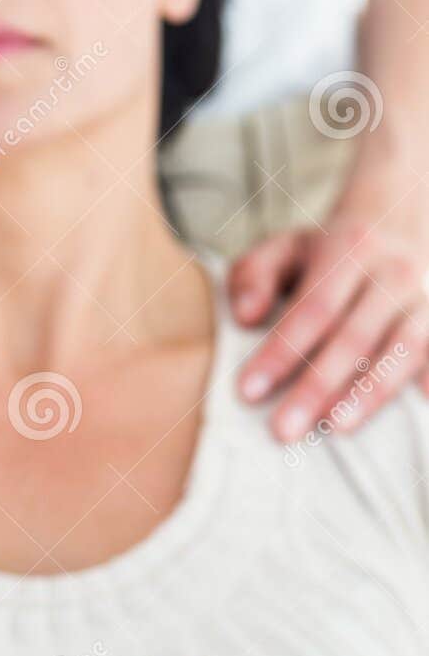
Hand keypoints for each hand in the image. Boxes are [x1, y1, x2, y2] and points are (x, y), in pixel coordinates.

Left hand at [228, 214, 428, 441]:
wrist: (399, 224)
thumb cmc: (328, 251)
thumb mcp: (284, 247)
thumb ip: (253, 276)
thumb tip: (245, 317)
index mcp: (347, 249)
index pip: (313, 308)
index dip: (282, 352)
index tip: (248, 391)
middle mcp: (391, 273)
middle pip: (354, 336)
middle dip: (317, 386)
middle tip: (283, 430)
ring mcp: (423, 298)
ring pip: (401, 350)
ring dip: (369, 394)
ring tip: (336, 429)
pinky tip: (420, 405)